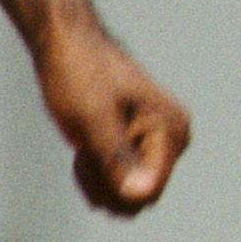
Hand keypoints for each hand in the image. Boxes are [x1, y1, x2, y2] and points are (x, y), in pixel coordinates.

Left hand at [37, 15, 190, 215]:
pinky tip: (85, 148)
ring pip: (126, 194)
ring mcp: (157, 144)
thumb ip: (118, 158)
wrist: (66, 44)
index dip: (111, 186)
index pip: (148, 193)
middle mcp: (173, 140)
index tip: (88, 154)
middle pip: (138, 198)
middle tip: (84, 147)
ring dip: (97, 179)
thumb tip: (141, 195)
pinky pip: (121, 183)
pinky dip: (96, 174)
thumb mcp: (93, 119)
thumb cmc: (79, 72)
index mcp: (172, 132)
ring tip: (84, 144)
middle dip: (103, 182)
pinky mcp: (140, 146)